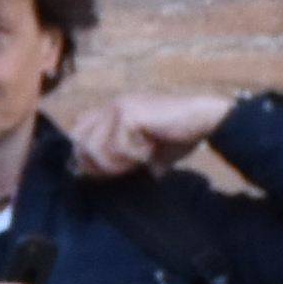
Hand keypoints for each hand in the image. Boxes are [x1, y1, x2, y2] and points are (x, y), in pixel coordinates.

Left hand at [69, 91, 235, 178]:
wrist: (206, 120)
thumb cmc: (180, 135)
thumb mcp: (145, 152)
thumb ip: (121, 160)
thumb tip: (94, 177)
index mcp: (111, 113)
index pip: (76, 135)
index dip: (87, 158)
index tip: (112, 170)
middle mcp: (110, 106)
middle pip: (78, 143)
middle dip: (97, 163)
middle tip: (127, 167)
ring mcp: (118, 106)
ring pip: (93, 148)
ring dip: (117, 162)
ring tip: (142, 157)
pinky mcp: (128, 112)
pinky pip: (116, 147)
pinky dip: (134, 156)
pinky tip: (152, 148)